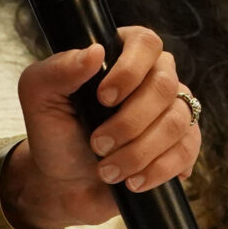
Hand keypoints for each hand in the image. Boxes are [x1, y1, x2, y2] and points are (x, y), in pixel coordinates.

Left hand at [9, 25, 198, 228]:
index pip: (145, 42)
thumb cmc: (54, 135)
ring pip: (177, 122)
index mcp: (122, 54)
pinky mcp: (182, 144)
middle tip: (98, 144)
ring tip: (108, 170)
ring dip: (139, 152)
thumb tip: (94, 52)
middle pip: (164, 86)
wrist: (64, 185)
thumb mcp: (39, 98)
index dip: (130, 70)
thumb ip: (58, 70)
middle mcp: (154, 77)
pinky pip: (188, 150)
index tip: (103, 99)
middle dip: (129, 123)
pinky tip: (134, 181)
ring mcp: (172, 110)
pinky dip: (158, 170)